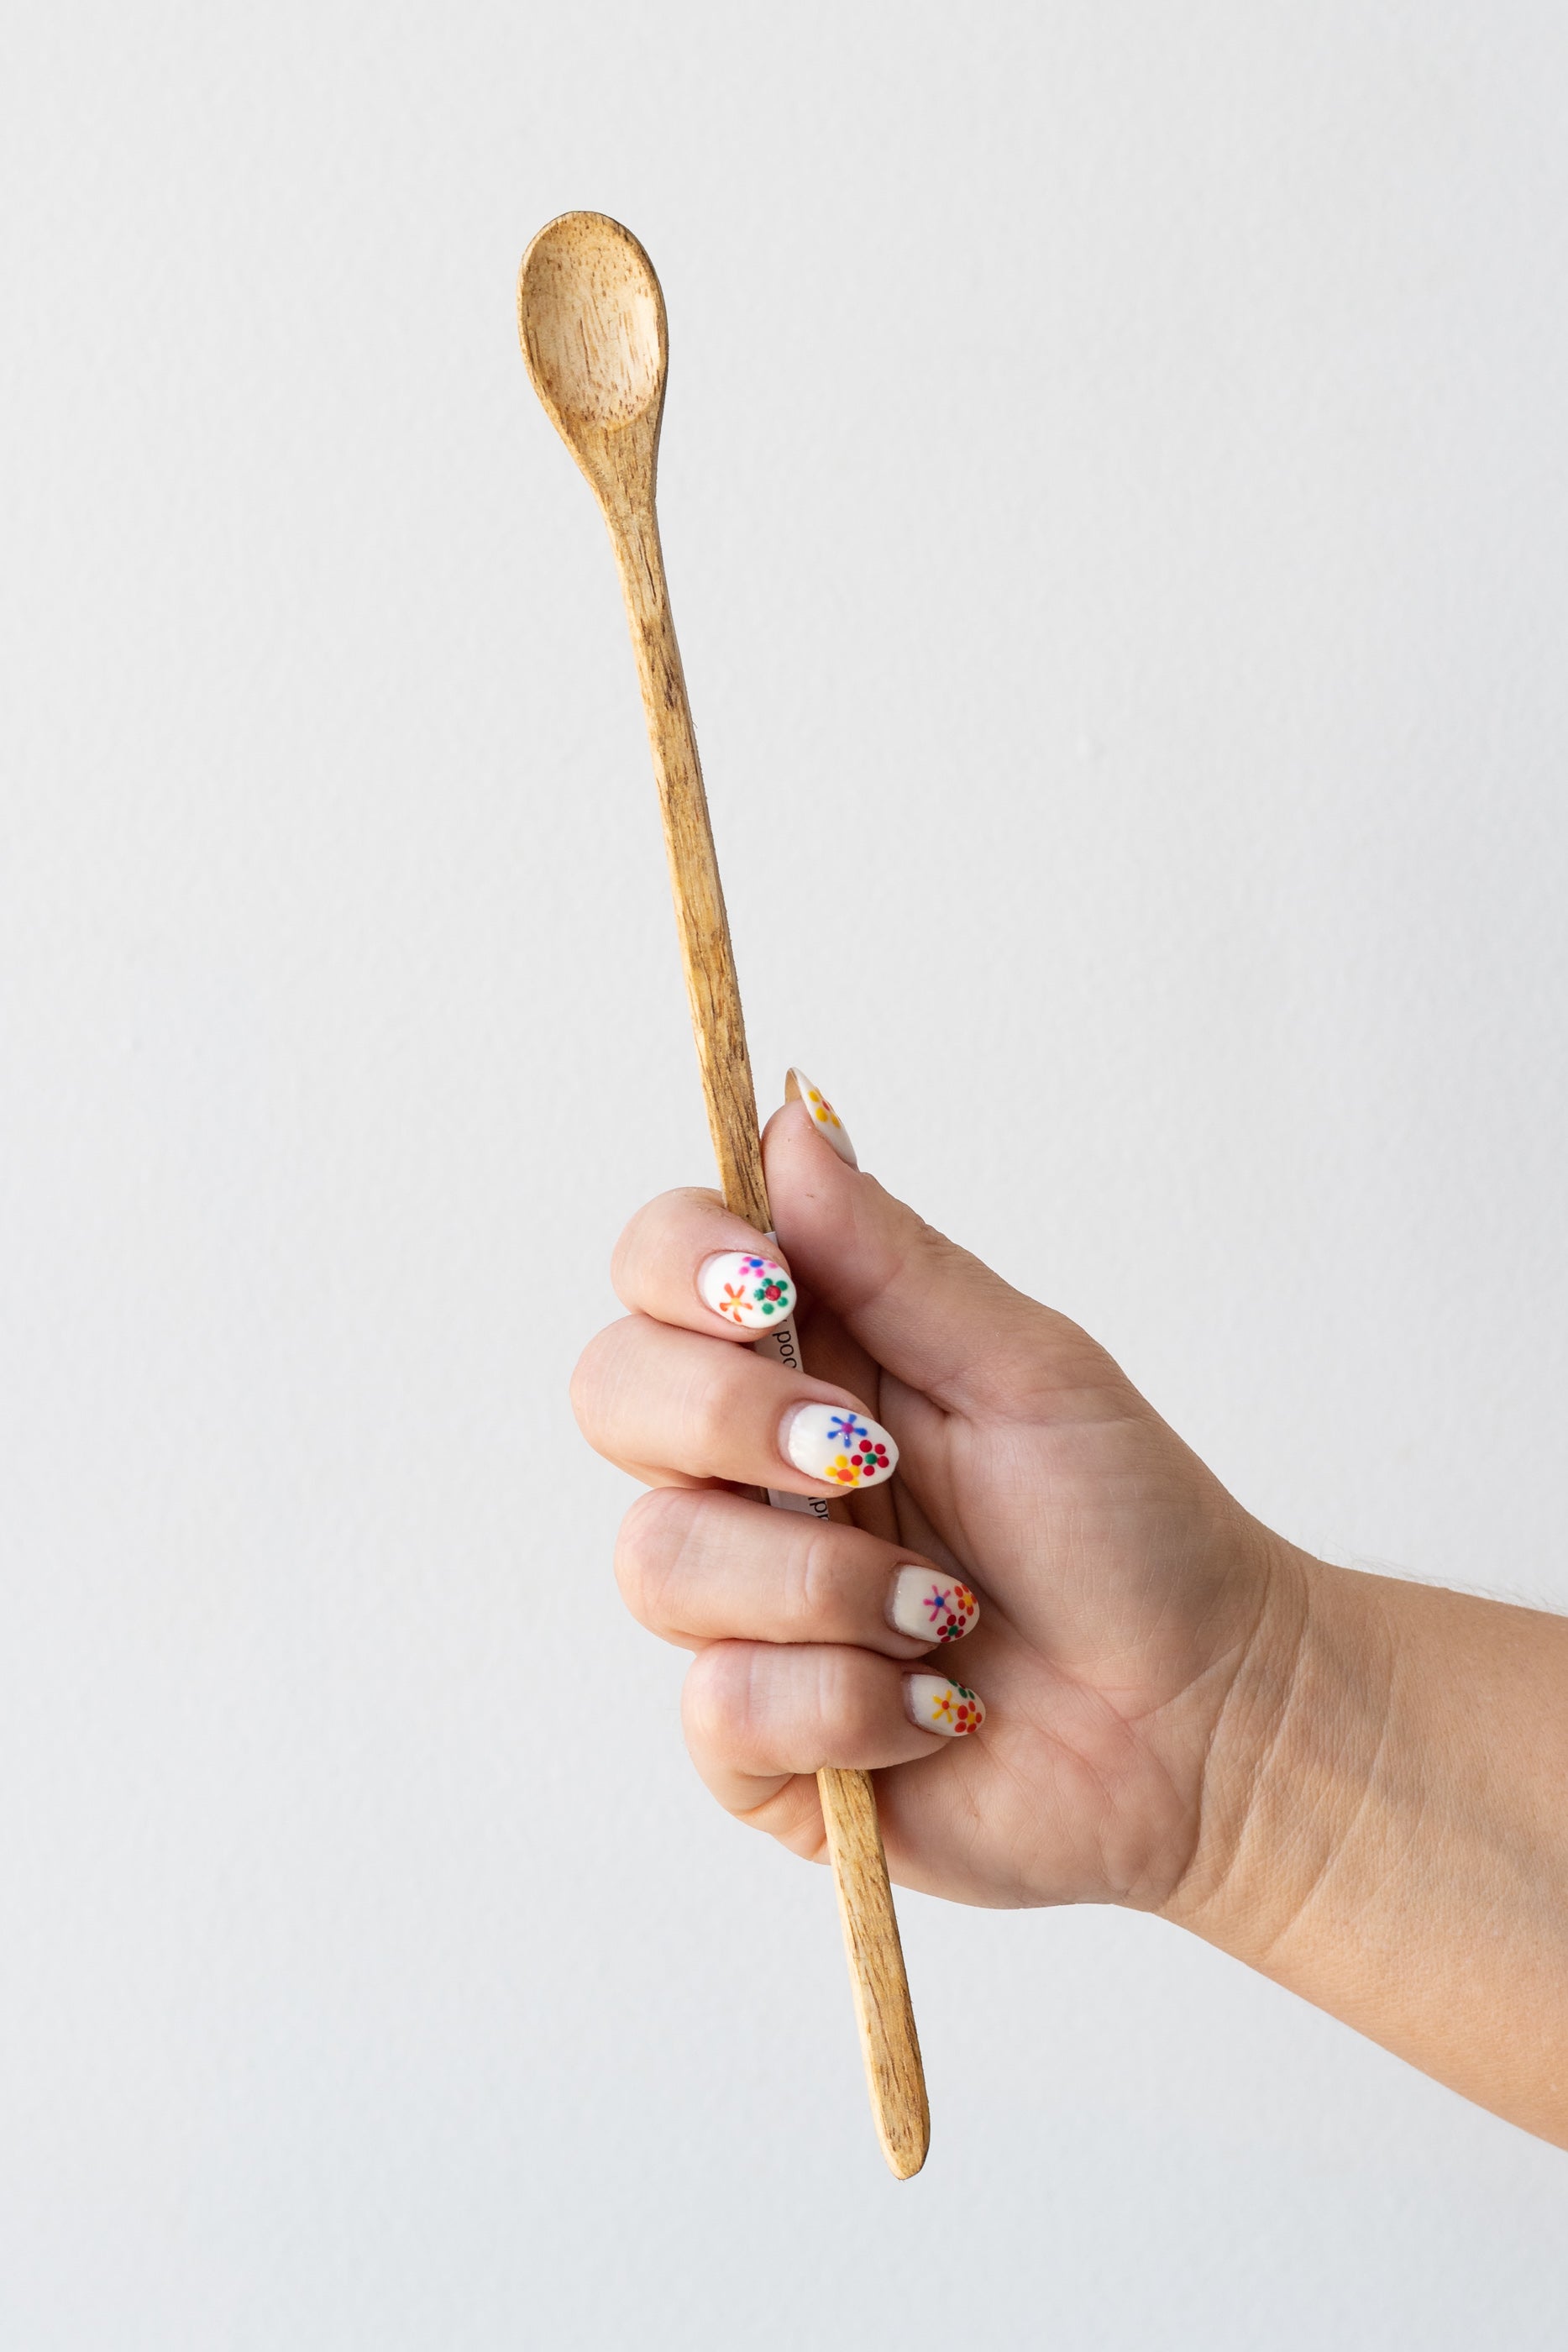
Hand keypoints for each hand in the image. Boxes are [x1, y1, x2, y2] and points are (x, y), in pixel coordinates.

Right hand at [570, 1087, 1291, 1911]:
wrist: (1205, 1718)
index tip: (765, 1289)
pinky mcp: (754, 1738)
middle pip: (612, 1393)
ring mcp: (742, 1606)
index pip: (656, 1268)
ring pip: (658, 1560)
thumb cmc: (1131, 1528)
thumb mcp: (1025, 1367)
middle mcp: (747, 1473)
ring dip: (826, 1585)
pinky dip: (848, 1701)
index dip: (678, 1265)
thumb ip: (891, 1256)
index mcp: (807, 1359)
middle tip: (864, 1455)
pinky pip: (719, 1706)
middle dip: (734, 1420)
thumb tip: (788, 1113)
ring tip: (947, 1613)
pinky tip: (935, 1705)